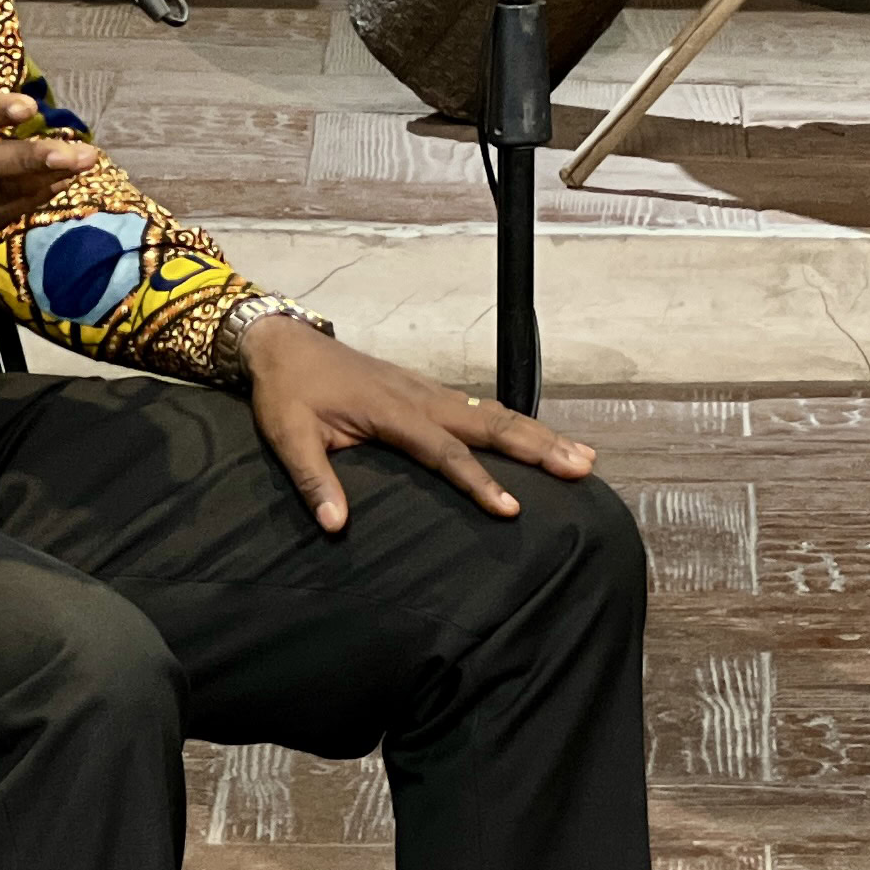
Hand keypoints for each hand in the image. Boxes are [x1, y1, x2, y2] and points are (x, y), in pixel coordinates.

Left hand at [237, 310, 597, 531]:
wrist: (285, 343)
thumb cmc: (288, 392)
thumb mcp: (289, 437)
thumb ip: (314, 480)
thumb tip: (336, 526)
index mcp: (393, 412)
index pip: (445, 452)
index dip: (479, 481)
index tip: (511, 509)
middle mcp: (422, 398)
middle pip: (492, 424)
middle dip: (540, 447)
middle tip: (583, 467)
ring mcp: (430, 391)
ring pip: (496, 412)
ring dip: (540, 434)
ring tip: (583, 455)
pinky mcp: (429, 392)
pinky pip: (484, 408)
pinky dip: (519, 423)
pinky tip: (540, 439)